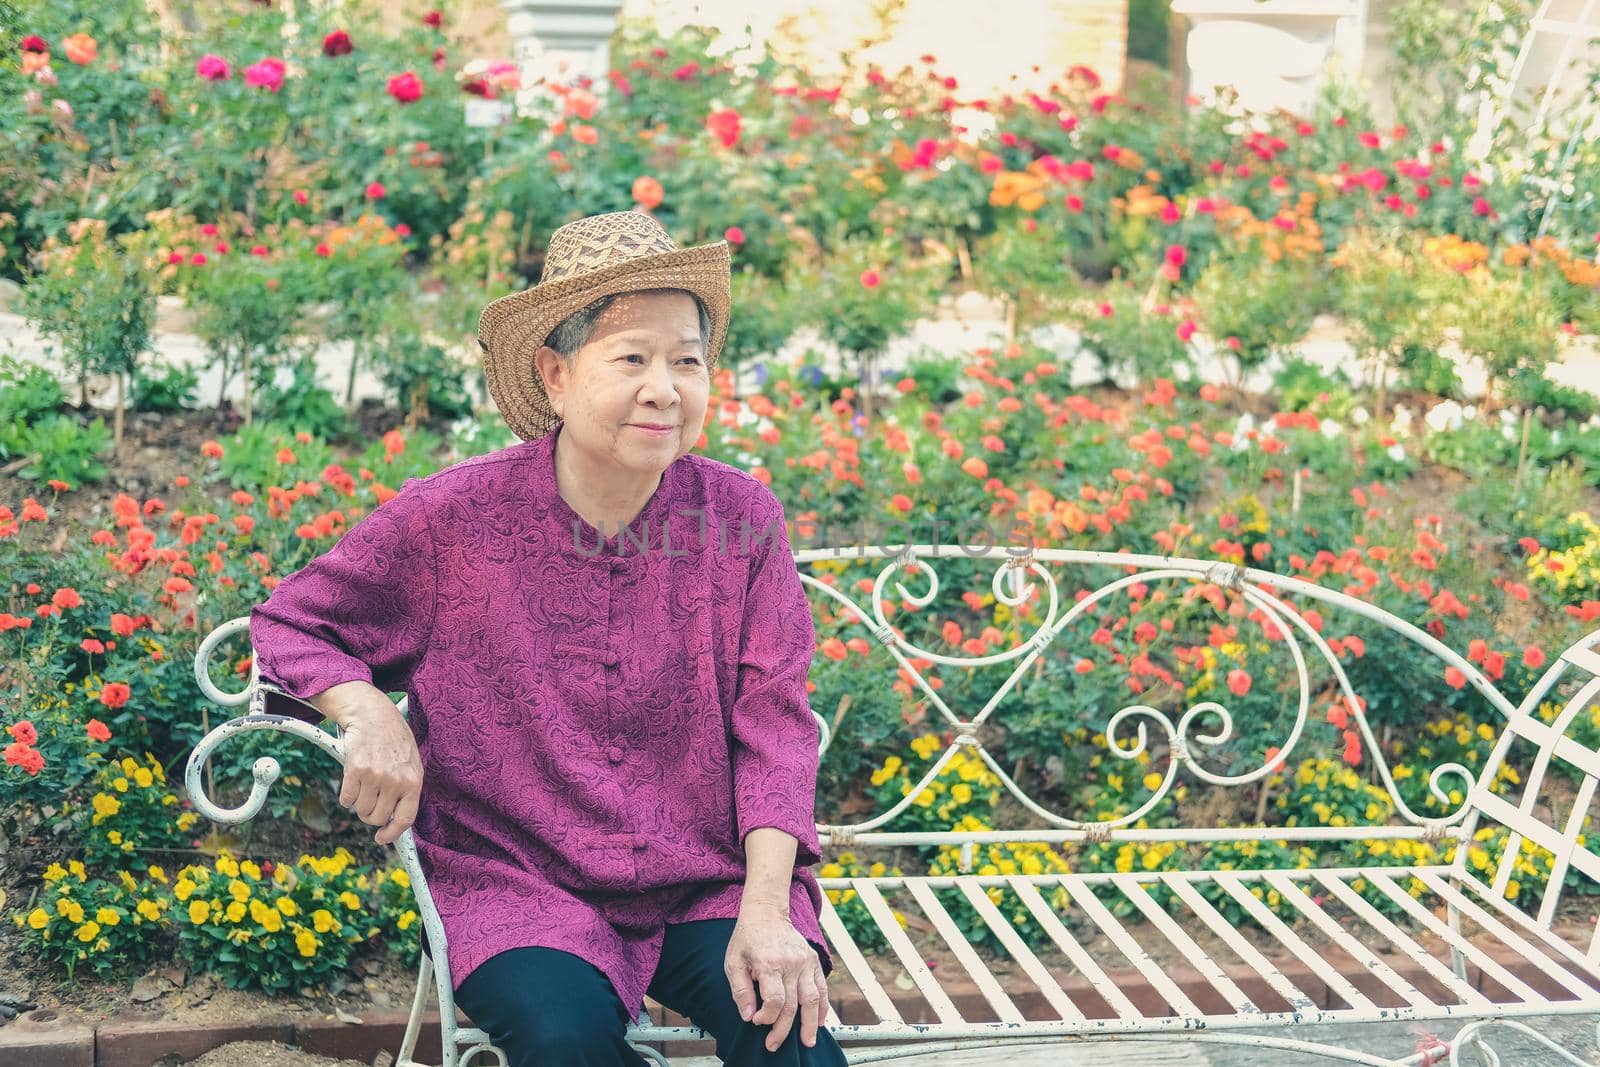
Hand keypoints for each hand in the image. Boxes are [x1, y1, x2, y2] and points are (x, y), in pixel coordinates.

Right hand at [335, 698, 422, 845]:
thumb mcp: (411, 763)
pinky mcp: (354, 770)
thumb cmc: (393, 739)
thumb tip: (395, 820)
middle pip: (377, 818)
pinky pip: (346, 799)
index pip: (405, 818)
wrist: (372, 714)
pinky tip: (354, 780)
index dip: (392, 833)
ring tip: (365, 784)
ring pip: (360, 810)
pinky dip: (347, 795)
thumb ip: (407, 789)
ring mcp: (375, 776)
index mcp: (414, 781)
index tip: (382, 838)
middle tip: (371, 799)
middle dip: (371, 814)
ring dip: (359, 803)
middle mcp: (395, 781)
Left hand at [724, 904, 826, 1051]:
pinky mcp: (813, 961)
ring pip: (812, 999)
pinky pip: (822, 988)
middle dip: (783, 1030)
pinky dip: (822, 1007)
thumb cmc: (746, 939)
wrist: (766, 913)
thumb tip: (748, 1016)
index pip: (775, 1000)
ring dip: (810, 1024)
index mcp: (770, 963)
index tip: (757, 1021)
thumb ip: (740, 990)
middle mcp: (791, 963)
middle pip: (793, 1004)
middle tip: (774, 1045)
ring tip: (808, 1042)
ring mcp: (805, 961)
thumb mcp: (733, 962)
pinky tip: (820, 1022)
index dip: (767, 1017)